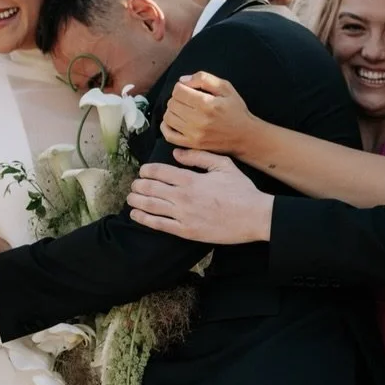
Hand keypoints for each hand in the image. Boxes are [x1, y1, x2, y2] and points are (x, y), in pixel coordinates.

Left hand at [127, 152, 273, 244]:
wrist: (253, 216)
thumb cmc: (241, 190)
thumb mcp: (223, 165)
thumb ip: (198, 156)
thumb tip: (176, 153)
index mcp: (190, 179)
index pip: (158, 172)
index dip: (146, 170)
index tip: (143, 171)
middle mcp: (183, 196)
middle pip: (150, 188)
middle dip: (138, 185)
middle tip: (135, 184)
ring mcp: (183, 215)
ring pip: (150, 206)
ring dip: (136, 200)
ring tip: (131, 197)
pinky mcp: (185, 231)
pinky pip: (159, 225)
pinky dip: (144, 219)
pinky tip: (135, 214)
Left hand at [162, 72, 257, 152]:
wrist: (244, 136)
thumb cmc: (236, 110)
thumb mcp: (226, 88)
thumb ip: (204, 79)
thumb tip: (182, 81)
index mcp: (206, 104)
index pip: (178, 91)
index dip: (181, 87)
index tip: (188, 90)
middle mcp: (198, 120)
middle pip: (172, 103)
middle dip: (177, 98)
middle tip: (186, 100)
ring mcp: (194, 134)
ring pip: (168, 117)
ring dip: (172, 111)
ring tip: (182, 110)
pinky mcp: (192, 144)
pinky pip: (169, 136)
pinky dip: (166, 127)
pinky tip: (172, 122)